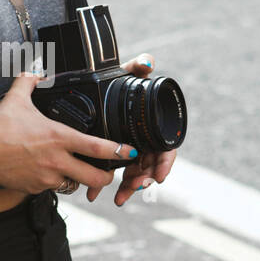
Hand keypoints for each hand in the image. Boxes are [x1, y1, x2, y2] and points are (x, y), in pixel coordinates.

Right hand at [0, 71, 138, 194]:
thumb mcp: (17, 98)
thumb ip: (30, 81)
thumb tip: (35, 67)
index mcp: (59, 137)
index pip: (98, 147)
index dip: (119, 151)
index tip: (130, 151)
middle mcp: (57, 160)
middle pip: (95, 177)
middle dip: (107, 177)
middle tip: (109, 172)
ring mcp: (46, 177)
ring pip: (75, 184)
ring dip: (79, 179)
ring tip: (77, 170)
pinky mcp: (35, 189)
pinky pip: (53, 188)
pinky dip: (56, 182)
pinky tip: (49, 172)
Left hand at [84, 52, 178, 206]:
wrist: (94, 90)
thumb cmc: (116, 82)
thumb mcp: (126, 73)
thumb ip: (137, 66)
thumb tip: (147, 62)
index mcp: (152, 127)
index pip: (166, 150)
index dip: (165, 164)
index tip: (160, 177)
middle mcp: (144, 141)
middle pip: (149, 167)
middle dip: (143, 180)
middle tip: (135, 187)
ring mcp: (131, 151)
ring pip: (133, 175)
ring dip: (127, 188)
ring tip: (118, 198)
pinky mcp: (114, 157)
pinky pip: (113, 175)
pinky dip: (105, 186)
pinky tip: (93, 195)